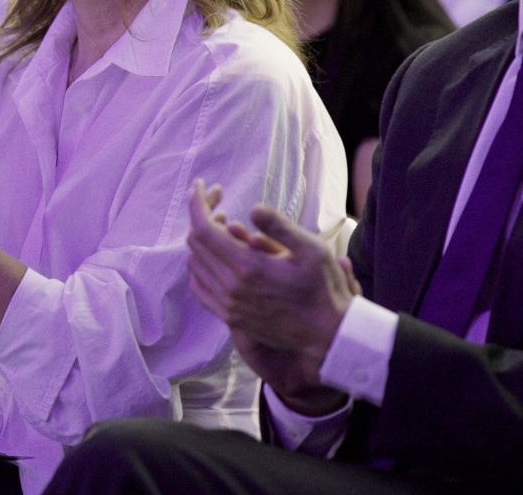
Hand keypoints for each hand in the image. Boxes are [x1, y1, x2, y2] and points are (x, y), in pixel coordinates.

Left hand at [186, 180, 353, 414]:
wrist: (327, 335)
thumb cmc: (324, 289)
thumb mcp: (313, 250)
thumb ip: (280, 227)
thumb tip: (253, 208)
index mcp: (248, 268)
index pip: (203, 229)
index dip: (197, 203)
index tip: (202, 186)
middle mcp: (230, 289)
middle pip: (196, 243)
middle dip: (202, 216)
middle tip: (220, 203)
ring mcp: (228, 306)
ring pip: (195, 264)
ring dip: (202, 241)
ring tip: (223, 227)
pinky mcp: (230, 318)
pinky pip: (200, 288)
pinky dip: (201, 266)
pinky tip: (219, 256)